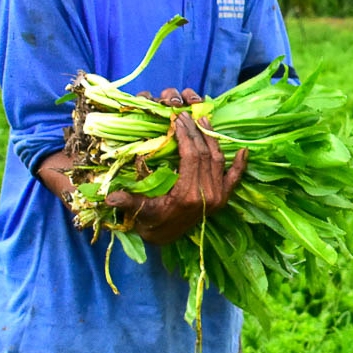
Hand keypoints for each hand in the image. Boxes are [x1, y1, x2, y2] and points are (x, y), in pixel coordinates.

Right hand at [106, 88, 247, 244]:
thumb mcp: (139, 211)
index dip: (186, 136)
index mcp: (188, 195)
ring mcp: (218, 197)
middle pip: (205, 155)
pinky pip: (235, 179)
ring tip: (204, 120)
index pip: (192, 157)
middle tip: (187, 115)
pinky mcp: (224, 199)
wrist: (165, 238)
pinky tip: (243, 150)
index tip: (178, 119)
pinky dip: (240, 165)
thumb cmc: (150, 220)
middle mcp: (208, 195)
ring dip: (213, 139)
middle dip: (196, 132)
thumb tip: (109, 198)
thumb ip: (127, 202)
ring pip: (219, 161)